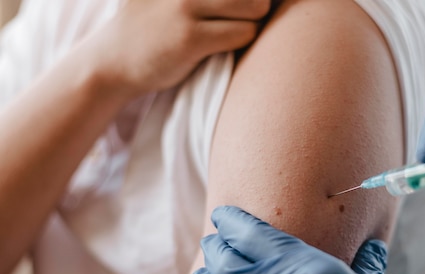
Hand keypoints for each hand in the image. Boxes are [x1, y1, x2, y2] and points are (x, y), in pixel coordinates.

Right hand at [84, 0, 270, 95]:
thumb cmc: (150, 27)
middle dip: (257, 2)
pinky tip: (228, 44)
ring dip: (253, 20)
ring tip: (237, 28)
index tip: (229, 9)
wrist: (112, 61)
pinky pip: (243, 33)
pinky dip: (244, 38)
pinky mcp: (190, 38)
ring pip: (253, 6)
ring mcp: (185, 7)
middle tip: (246, 14)